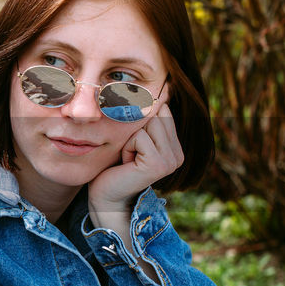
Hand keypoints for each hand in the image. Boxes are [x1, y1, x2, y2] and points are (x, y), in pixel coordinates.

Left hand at [87, 100, 183, 221]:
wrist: (106, 196)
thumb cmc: (114, 166)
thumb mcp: (134, 138)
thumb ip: (148, 121)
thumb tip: (160, 89)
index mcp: (176, 148)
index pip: (162, 111)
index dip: (140, 123)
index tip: (134, 146)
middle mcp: (178, 155)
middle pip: (156, 115)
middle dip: (135, 130)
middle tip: (130, 154)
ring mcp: (171, 161)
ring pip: (148, 124)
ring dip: (130, 138)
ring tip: (128, 158)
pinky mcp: (159, 165)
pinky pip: (140, 137)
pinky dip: (127, 147)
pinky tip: (127, 165)